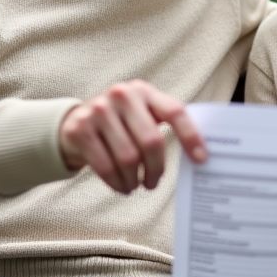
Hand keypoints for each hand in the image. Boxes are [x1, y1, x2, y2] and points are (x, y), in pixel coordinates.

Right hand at [58, 80, 205, 193]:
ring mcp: (98, 110)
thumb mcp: (140, 114)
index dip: (191, 136)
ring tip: (134, 185)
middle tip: (153, 183)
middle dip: (156, 169)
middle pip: (151, 141)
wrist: (75, 121)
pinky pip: (105, 167)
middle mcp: (121, 95)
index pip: (175, 111)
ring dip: (134, 180)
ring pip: (128, 158)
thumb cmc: (120, 122)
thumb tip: (198, 155)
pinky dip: (117, 183)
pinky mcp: (79, 129)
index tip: (201, 160)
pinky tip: (121, 186)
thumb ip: (163, 124)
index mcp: (144, 91)